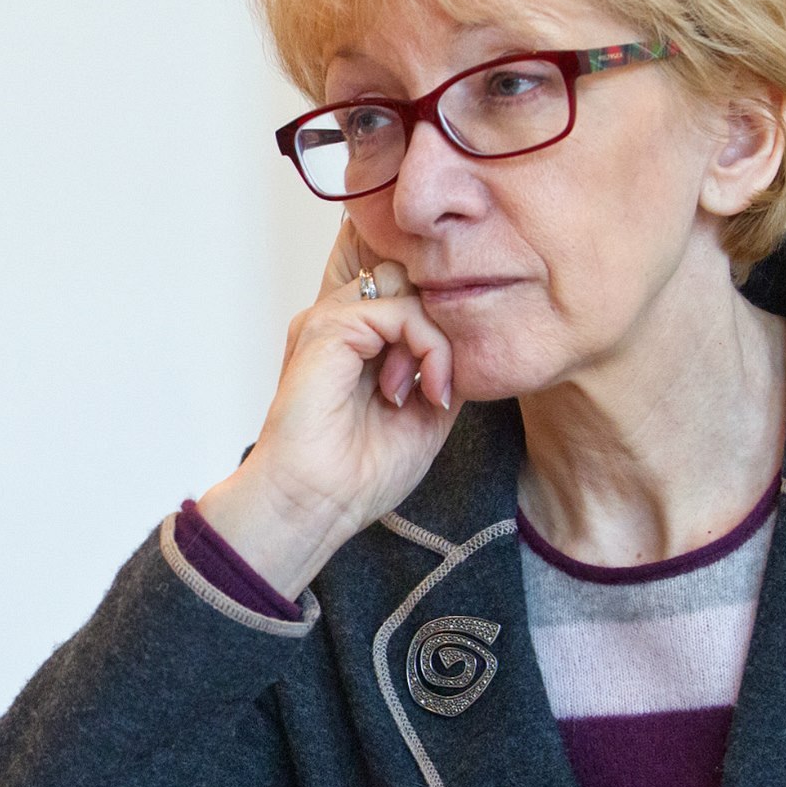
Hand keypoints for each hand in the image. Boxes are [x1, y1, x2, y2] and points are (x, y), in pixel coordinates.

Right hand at [197, 217, 460, 596]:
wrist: (315, 504)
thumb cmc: (357, 475)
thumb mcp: (424, 416)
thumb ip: (440, 371)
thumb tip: (470, 344)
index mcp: (354, 345)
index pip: (409, 298)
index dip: (441, 329)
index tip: (446, 388)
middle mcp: (339, 326)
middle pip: (409, 282)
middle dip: (440, 327)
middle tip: (439, 385)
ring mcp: (330, 323)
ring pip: (408, 290)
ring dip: (435, 341)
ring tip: (428, 393)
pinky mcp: (328, 329)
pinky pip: (400, 310)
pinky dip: (429, 347)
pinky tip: (423, 392)